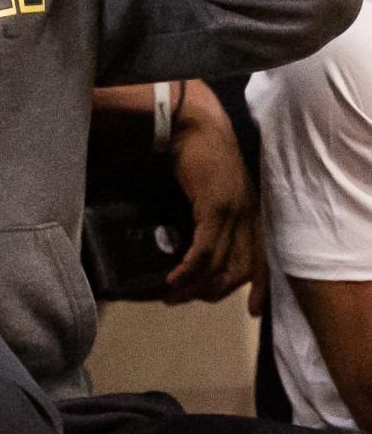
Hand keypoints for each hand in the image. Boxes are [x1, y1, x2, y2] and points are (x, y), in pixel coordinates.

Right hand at [164, 80, 258, 303]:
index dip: (261, 287)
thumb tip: (194, 233)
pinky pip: (204, 250)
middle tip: (186, 299)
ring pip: (220, 265)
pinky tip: (174, 277)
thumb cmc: (201, 148)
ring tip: (172, 294)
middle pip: (241, 269)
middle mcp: (248, 216)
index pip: (262, 258)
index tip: (253, 310)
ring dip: (195, 285)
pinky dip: (189, 269)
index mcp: (251, 211)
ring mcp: (233, 212)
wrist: (194, 122)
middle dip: (214, 292)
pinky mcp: (214, 207)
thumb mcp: (214, 185)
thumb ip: (213, 209)